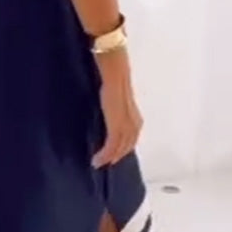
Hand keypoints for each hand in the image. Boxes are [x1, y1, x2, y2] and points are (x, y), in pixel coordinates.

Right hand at [92, 51, 142, 168]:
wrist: (114, 68)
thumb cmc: (114, 76)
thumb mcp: (115, 94)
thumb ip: (114, 104)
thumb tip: (108, 109)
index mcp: (133, 114)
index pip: (131, 136)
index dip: (123, 148)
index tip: (113, 155)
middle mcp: (133, 120)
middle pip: (127, 144)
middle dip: (116, 155)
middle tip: (104, 163)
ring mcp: (126, 122)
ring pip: (120, 147)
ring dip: (109, 157)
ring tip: (99, 163)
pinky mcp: (116, 123)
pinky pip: (112, 144)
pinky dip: (106, 154)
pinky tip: (98, 159)